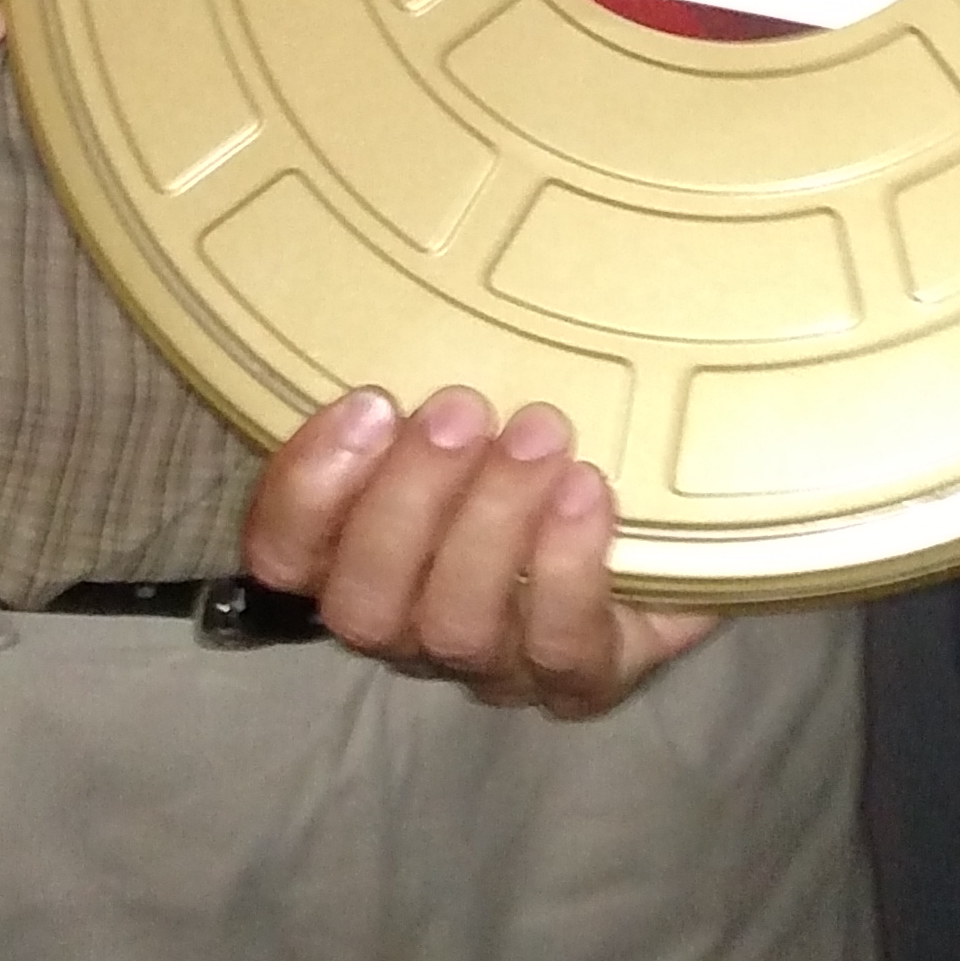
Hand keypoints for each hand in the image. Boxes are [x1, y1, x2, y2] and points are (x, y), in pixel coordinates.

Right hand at [244, 388, 720, 714]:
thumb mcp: (477, 405)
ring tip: (539, 434)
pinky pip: (560, 644)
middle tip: (459, 409)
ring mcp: (493, 663)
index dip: (307, 489)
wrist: (674, 520)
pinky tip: (589, 492)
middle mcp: (411, 625)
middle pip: (362, 604)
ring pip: (455, 625)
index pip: (285, 554)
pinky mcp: (580, 677)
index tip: (368, 403)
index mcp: (361, 557)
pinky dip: (569, 565)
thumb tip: (409, 282)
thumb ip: (425, 380)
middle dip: (406, 502)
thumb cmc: (545, 446)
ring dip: (491, 522)